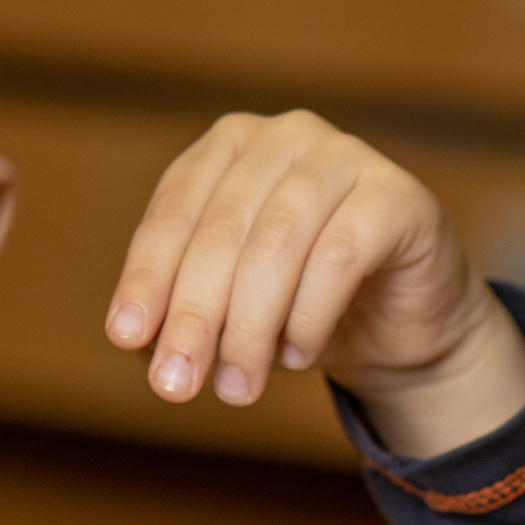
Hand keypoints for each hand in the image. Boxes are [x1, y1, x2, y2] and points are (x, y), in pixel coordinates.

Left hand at [104, 110, 524, 458]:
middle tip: (176, 385)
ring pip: (278, 241)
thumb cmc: (297, 308)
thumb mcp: (227, 314)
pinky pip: (341, 255)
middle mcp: (284, 137)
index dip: (147, 277)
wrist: (396, 326)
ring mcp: (345, 156)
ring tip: (237, 388)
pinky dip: (308, 315)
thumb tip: (141, 344)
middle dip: (194, 314)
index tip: (127, 340)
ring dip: (250, 326)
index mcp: (227, 149)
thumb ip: (179, 318)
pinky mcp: (397, 195)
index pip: (174, 212)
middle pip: (222, 229)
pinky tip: (296, 355)